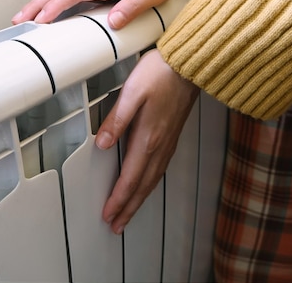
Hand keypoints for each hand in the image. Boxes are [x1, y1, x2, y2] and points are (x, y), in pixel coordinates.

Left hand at [94, 49, 199, 233]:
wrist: (189, 65)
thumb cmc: (160, 74)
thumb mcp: (132, 93)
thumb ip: (117, 120)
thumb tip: (102, 144)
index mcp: (147, 138)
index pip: (130, 178)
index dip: (118, 199)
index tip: (108, 215)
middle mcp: (160, 145)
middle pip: (142, 186)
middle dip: (128, 208)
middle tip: (117, 226)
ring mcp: (168, 142)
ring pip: (152, 180)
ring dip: (139, 199)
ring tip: (129, 213)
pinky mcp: (172, 136)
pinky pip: (160, 169)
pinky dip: (150, 184)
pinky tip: (147, 185)